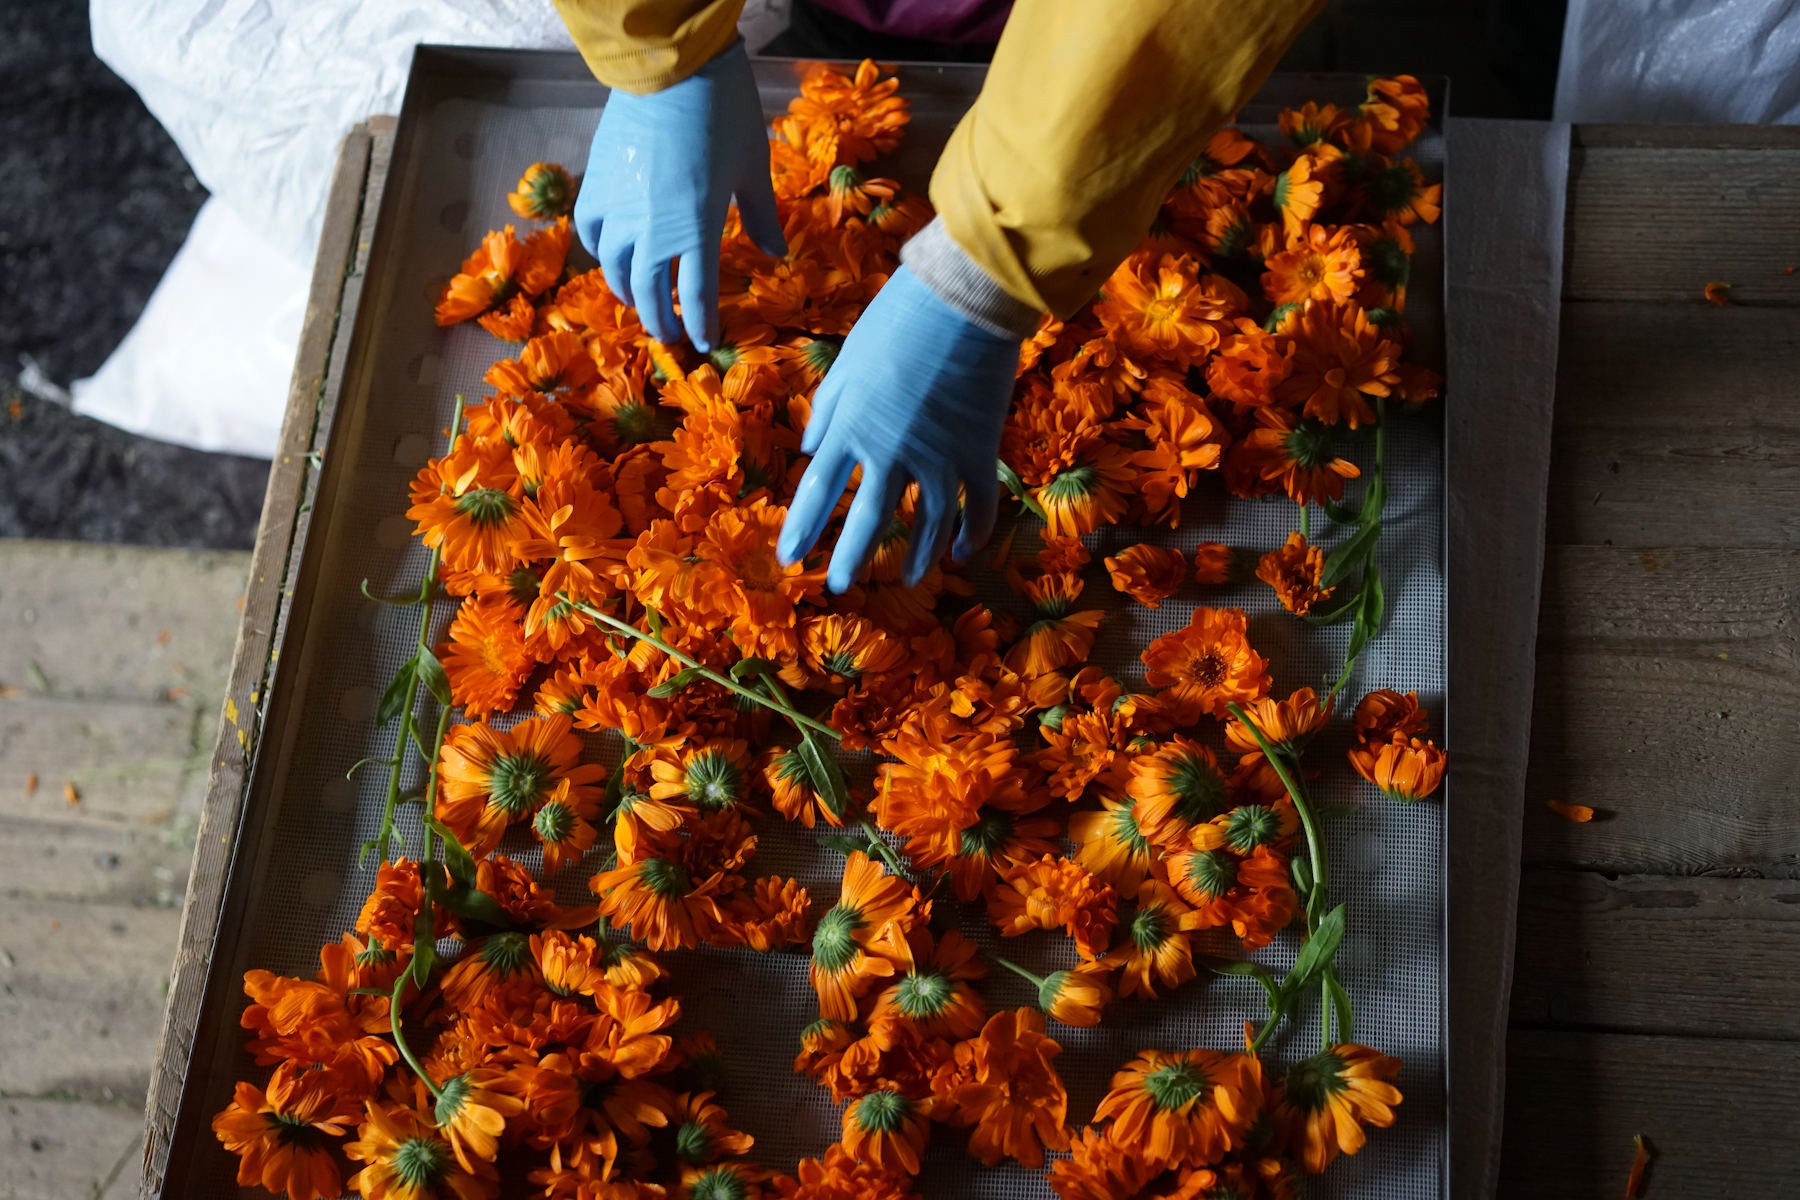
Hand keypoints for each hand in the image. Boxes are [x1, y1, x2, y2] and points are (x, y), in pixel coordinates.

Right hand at [573, 39, 784, 350]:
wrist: (673, 66)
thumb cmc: (724, 113)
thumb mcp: (753, 168)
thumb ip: (761, 217)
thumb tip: (775, 254)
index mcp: (696, 229)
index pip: (695, 297)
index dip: (699, 327)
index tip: (704, 344)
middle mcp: (650, 229)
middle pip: (649, 293)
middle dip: (661, 321)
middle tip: (669, 335)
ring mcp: (618, 208)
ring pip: (615, 270)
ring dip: (629, 294)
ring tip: (641, 303)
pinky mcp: (596, 185)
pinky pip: (591, 234)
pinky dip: (601, 253)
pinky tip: (612, 258)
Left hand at [778, 266, 1018, 591]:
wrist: (962, 300)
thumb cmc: (898, 318)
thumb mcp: (846, 360)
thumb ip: (827, 408)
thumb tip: (810, 447)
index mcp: (851, 426)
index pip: (818, 490)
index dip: (803, 528)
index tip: (790, 557)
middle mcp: (890, 452)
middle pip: (867, 520)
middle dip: (849, 558)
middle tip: (837, 586)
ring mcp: (937, 457)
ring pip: (925, 524)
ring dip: (917, 556)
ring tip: (909, 580)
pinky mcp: (978, 453)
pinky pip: (976, 507)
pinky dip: (970, 534)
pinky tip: (961, 553)